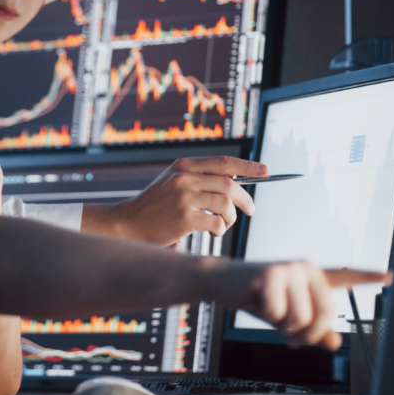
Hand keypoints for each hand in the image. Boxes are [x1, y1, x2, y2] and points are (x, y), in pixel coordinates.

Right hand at [81, 156, 267, 244]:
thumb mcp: (174, 182)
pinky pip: (217, 222)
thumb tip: (236, 182)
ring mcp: (184, 197)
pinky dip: (220, 229)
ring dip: (232, 218)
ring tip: (224, 225)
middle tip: (250, 209)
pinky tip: (214, 231)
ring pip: (226, 205)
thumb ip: (199, 178)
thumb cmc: (155, 206)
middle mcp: (184, 177)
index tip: (265, 171)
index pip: (224, 162)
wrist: (128, 223)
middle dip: (246, 199)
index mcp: (184, 165)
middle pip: (230, 185)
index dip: (248, 166)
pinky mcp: (184, 217)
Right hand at [222, 262, 389, 349]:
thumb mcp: (287, 316)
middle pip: (325, 314)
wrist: (222, 282)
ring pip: (301, 318)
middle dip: (306, 333)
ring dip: (283, 326)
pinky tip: (256, 301)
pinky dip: (266, 316)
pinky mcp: (271, 274)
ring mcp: (289, 269)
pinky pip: (278, 313)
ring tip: (271, 314)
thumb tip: (335, 343)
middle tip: (290, 336)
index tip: (391, 276)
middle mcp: (306, 268)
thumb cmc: (257, 298)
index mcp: (313, 277)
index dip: (369, 276)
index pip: (346, 276)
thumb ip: (313, 330)